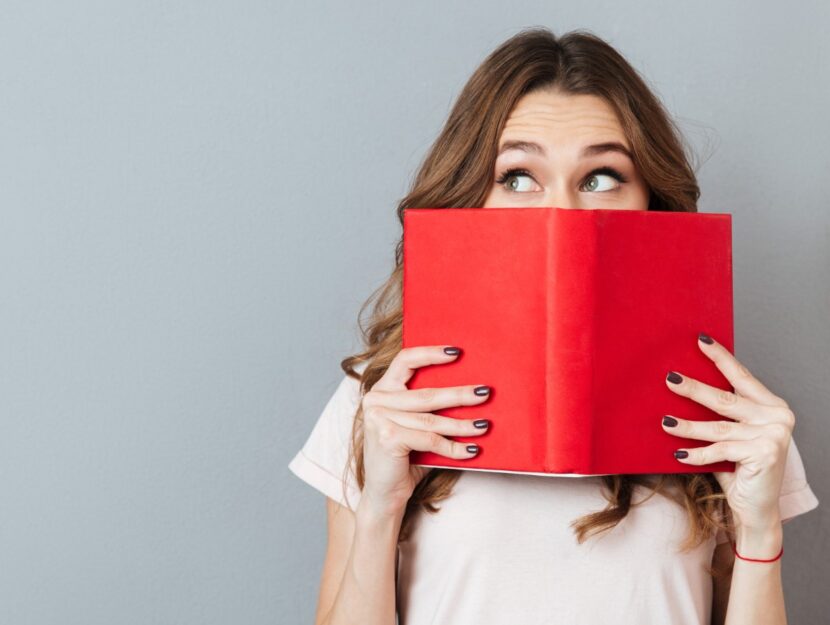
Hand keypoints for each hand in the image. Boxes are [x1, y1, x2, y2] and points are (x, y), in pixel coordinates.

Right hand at [358, 345, 490, 517]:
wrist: (384, 494)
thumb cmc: (404, 459)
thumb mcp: (415, 427)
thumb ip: (430, 409)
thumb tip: (472, 392)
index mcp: (381, 390)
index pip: (405, 360)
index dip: (431, 353)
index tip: (457, 352)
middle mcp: (376, 400)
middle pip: (426, 393)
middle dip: (460, 394)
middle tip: (485, 392)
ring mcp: (378, 418)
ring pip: (432, 419)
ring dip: (463, 423)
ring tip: (484, 425)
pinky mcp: (387, 437)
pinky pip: (430, 439)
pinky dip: (454, 447)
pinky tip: (473, 450)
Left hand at [661, 332, 793, 531]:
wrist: (756, 509)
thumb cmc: (739, 468)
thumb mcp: (732, 435)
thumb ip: (721, 414)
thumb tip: (682, 384)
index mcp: (772, 406)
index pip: (741, 377)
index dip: (720, 358)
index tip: (700, 340)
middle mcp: (777, 417)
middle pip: (725, 399)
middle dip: (694, 389)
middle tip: (670, 379)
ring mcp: (773, 436)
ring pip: (718, 427)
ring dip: (687, 425)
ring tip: (664, 421)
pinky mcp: (764, 454)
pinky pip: (720, 450)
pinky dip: (697, 454)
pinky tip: (678, 454)